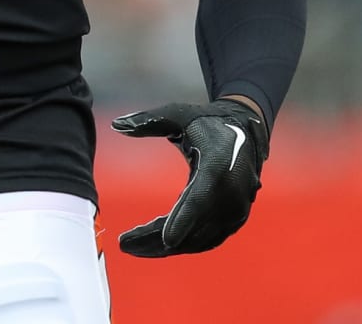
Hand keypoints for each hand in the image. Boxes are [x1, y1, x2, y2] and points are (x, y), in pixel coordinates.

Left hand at [111, 99, 267, 256]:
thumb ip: (148, 121)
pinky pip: (208, 240)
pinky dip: (183, 245)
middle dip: (159, 240)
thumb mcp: (177, 114)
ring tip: (134, 247)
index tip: (166, 239)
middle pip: (195, 227)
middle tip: (124, 244)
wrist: (244, 130)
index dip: (184, 220)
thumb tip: (116, 124)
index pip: (200, 199)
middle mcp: (232, 194)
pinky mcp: (235, 220)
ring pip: (200, 240)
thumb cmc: (206, 121)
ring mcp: (236, 210)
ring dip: (167, 248)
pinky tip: (156, 246)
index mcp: (219, 166)